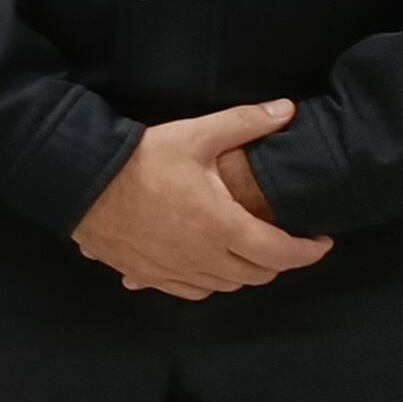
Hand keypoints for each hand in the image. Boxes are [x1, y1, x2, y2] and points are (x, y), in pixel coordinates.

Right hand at [71, 102, 330, 299]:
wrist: (83, 183)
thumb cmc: (142, 160)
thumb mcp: (196, 135)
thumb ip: (246, 123)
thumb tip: (288, 110)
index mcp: (223, 227)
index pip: (282, 253)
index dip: (309, 251)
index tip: (320, 240)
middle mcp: (204, 258)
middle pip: (258, 275)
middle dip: (279, 261)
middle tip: (285, 240)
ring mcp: (175, 271)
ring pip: (227, 286)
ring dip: (245, 272)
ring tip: (249, 251)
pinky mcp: (150, 275)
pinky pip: (193, 291)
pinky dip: (211, 282)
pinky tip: (208, 265)